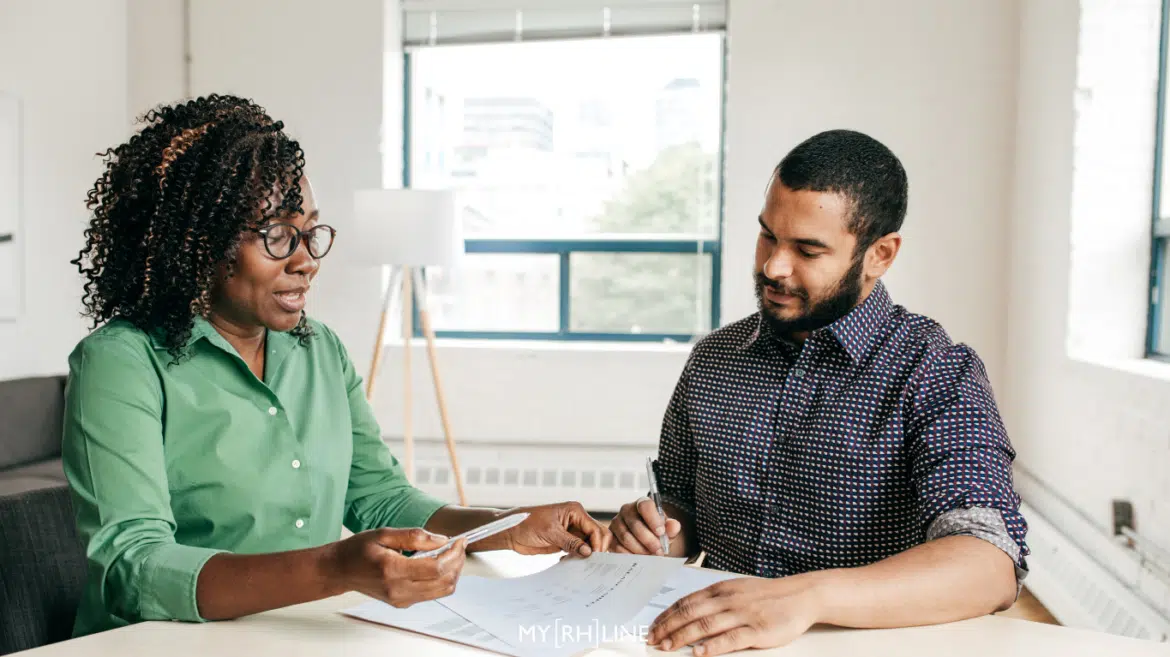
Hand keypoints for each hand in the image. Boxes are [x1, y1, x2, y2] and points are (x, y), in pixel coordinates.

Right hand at [324, 527, 465, 607]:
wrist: (340, 570)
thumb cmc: (358, 550)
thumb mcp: (384, 533)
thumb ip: (414, 536)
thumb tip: (441, 540)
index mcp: (392, 570)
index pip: (435, 568)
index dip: (453, 554)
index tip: (460, 540)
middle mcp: (398, 589)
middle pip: (443, 582)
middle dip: (458, 562)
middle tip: (459, 546)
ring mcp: (401, 599)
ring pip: (442, 591)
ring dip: (453, 572)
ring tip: (452, 554)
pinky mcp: (402, 603)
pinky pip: (432, 594)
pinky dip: (442, 579)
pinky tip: (439, 564)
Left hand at [496, 502, 611, 556]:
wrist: (512, 531)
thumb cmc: (527, 523)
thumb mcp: (550, 532)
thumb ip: (570, 542)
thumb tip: (588, 552)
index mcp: (575, 511)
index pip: (595, 529)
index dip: (597, 544)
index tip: (593, 557)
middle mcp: (576, 520)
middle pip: (597, 535)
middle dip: (597, 548)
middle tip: (592, 562)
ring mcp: (571, 531)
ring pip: (589, 544)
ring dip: (587, 554)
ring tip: (581, 563)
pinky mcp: (566, 541)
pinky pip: (579, 550)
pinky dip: (579, 557)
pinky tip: (570, 561)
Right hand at [610, 497, 680, 554]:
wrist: (646, 539)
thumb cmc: (656, 531)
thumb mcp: (667, 529)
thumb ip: (672, 527)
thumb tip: (674, 526)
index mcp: (642, 504)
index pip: (645, 506)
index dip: (653, 519)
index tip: (661, 532)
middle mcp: (626, 510)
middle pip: (635, 524)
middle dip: (649, 540)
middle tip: (659, 550)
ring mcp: (616, 522)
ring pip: (626, 537)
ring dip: (640, 549)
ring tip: (650, 555)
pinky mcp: (611, 536)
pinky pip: (618, 547)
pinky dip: (630, 554)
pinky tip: (639, 557)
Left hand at [646, 575, 822, 655]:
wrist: (801, 595)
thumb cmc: (768, 594)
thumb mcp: (737, 589)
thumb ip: (714, 599)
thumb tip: (689, 610)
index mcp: (721, 589)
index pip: (686, 602)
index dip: (667, 615)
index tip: (654, 627)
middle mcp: (728, 600)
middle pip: (690, 613)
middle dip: (668, 627)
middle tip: (653, 640)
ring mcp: (742, 614)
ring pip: (705, 625)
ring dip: (683, 637)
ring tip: (668, 647)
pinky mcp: (757, 630)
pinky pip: (731, 639)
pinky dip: (713, 646)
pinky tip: (700, 653)